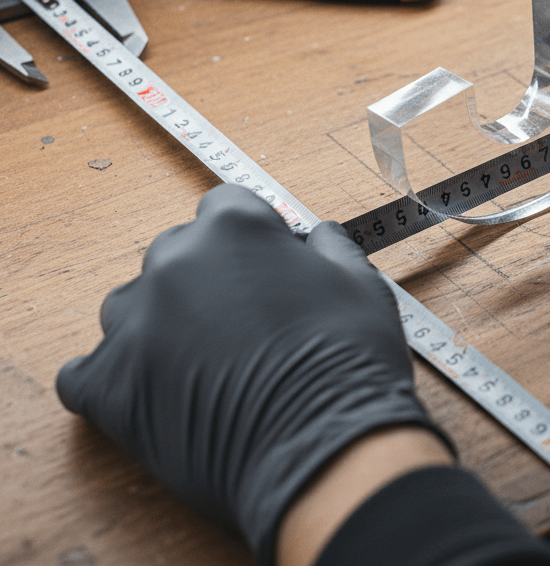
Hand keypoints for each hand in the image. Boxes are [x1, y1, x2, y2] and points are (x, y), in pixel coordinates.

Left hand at [56, 185, 452, 565]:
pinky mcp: (108, 386)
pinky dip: (115, 378)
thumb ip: (329, 246)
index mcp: (234, 227)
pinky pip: (86, 372)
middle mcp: (175, 262)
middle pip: (175, 252)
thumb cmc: (347, 361)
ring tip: (200, 363)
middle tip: (240, 323)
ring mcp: (135, 323)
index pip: (224, 207)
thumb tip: (318, 239)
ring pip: (129, 307)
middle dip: (204, 279)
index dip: (248, 239)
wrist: (322, 446)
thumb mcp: (358, 281)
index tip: (263, 266)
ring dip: (159, 323)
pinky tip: (153, 391)